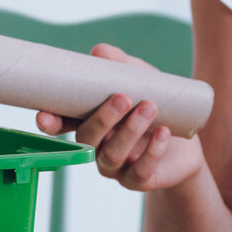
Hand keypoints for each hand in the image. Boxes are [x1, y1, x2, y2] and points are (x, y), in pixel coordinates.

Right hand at [36, 44, 204, 190]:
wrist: (187, 144)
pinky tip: (163, 133)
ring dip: (129, 132)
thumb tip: (99, 51)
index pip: (62, 124)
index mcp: (90, 122)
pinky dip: (152, 152)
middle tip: (123, 98)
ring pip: (111, 155)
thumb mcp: (141, 81)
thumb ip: (121, 66)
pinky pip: (139, 172)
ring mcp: (116, 167)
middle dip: (102, 119)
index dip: (51, 122)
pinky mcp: (138, 180)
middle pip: (87, 139)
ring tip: (149, 107)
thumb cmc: (156, 106)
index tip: (44, 115)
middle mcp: (97, 147)